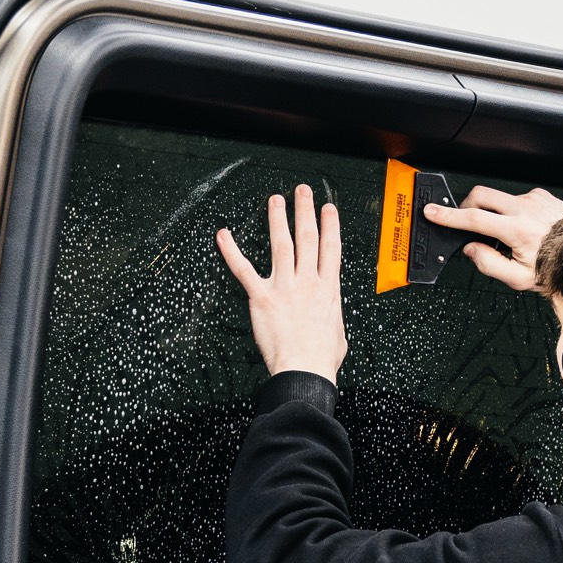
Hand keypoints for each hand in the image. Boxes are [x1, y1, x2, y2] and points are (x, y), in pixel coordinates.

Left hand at [217, 185, 348, 380]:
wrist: (304, 371)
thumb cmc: (320, 359)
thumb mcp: (338, 334)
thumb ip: (332, 319)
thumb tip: (330, 322)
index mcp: (328, 290)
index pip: (331, 248)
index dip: (330, 225)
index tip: (327, 208)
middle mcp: (308, 282)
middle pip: (307, 238)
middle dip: (304, 211)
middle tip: (301, 192)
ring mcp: (285, 287)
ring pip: (281, 245)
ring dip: (277, 219)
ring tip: (275, 200)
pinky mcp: (262, 297)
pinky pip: (243, 270)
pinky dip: (231, 251)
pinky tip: (224, 235)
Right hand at [423, 184, 562, 292]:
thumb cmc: (555, 267)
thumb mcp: (519, 279)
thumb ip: (489, 264)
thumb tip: (470, 249)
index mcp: (517, 231)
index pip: (474, 219)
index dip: (449, 216)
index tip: (432, 211)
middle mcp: (524, 209)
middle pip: (481, 195)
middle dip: (466, 205)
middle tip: (465, 222)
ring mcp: (534, 199)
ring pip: (498, 196)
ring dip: (491, 211)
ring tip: (503, 233)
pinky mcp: (541, 195)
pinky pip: (516, 197)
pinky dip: (510, 210)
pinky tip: (521, 226)